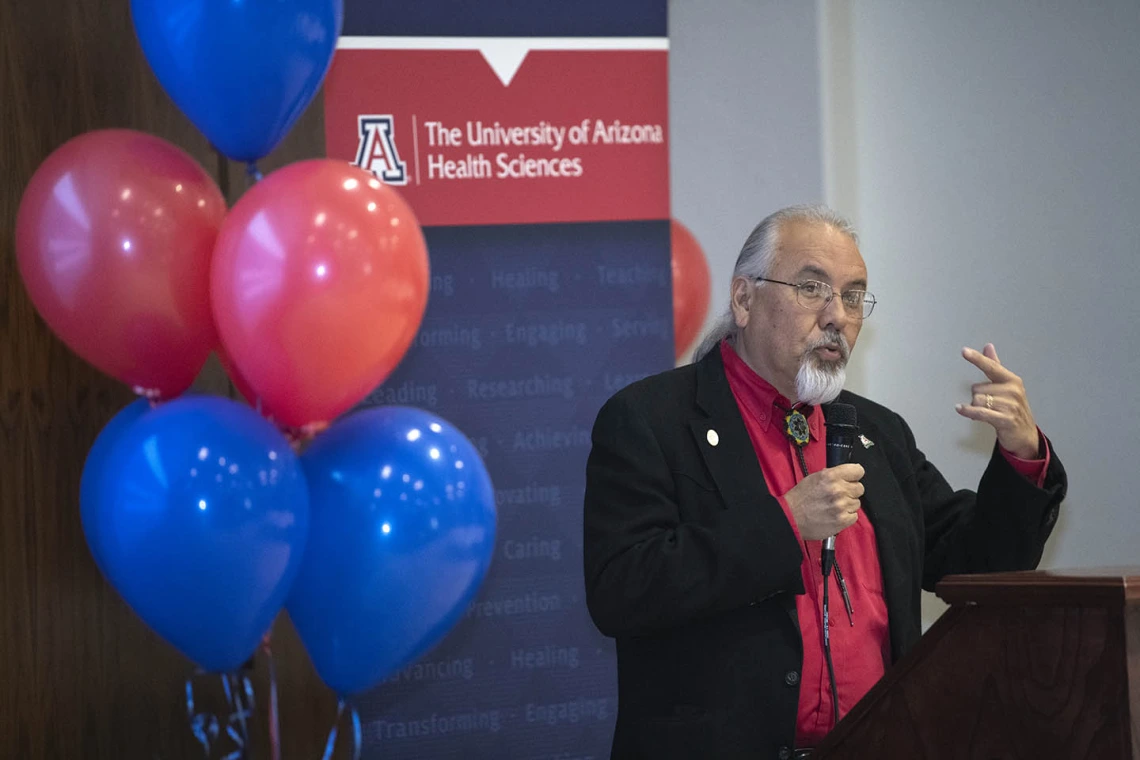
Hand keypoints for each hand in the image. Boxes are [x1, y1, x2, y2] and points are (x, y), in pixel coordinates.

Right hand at [784, 464, 864, 540]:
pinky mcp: (842, 520)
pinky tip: (835, 515)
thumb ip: (831, 475)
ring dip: (848, 505)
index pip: (858, 471)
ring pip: (857, 503)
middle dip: (850, 491)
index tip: (851, 479)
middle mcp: (838, 489)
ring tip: (833, 507)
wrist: (791, 518)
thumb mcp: (813, 478)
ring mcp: (841, 505)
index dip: (854, 476)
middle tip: (838, 496)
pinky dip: (846, 517)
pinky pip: (854, 516)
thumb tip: (844, 474)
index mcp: (830, 476)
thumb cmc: (800, 499)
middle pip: (859, 488)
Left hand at [955, 343, 1039, 458]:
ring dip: (975, 408)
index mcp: (1012, 380)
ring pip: (976, 400)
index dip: (977, 359)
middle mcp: (1012, 391)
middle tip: (989, 406)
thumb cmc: (1012, 408)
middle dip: (977, 397)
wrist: (1025, 435)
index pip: (991, 367)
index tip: (964, 351)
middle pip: (977, 388)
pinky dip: (968, 411)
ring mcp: (1010, 406)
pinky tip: (960, 409)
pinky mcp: (1005, 419)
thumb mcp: (1006, 386)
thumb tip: (988, 346)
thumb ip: (995, 366)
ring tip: (988, 413)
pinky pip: (979, 412)